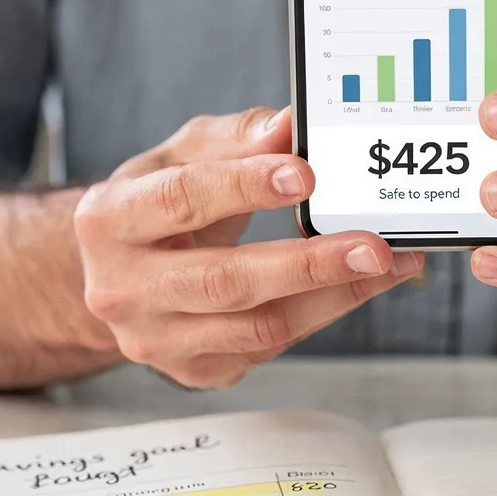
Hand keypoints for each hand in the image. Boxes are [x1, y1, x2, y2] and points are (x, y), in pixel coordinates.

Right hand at [75, 107, 421, 388]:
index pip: (181, 200)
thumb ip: (234, 138)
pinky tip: (359, 285)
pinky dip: (323, 313)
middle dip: (308, 264)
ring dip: (334, 295)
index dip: (245, 186)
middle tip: (372, 245)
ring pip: (259, 327)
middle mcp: (122, 289)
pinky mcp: (197, 370)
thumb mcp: (177, 157)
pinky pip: (271, 347)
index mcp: (107, 222)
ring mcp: (158, 340)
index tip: (305, 174)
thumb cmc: (152, 207)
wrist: (117, 275)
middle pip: (224, 281)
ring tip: (388, 263)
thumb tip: (290, 125)